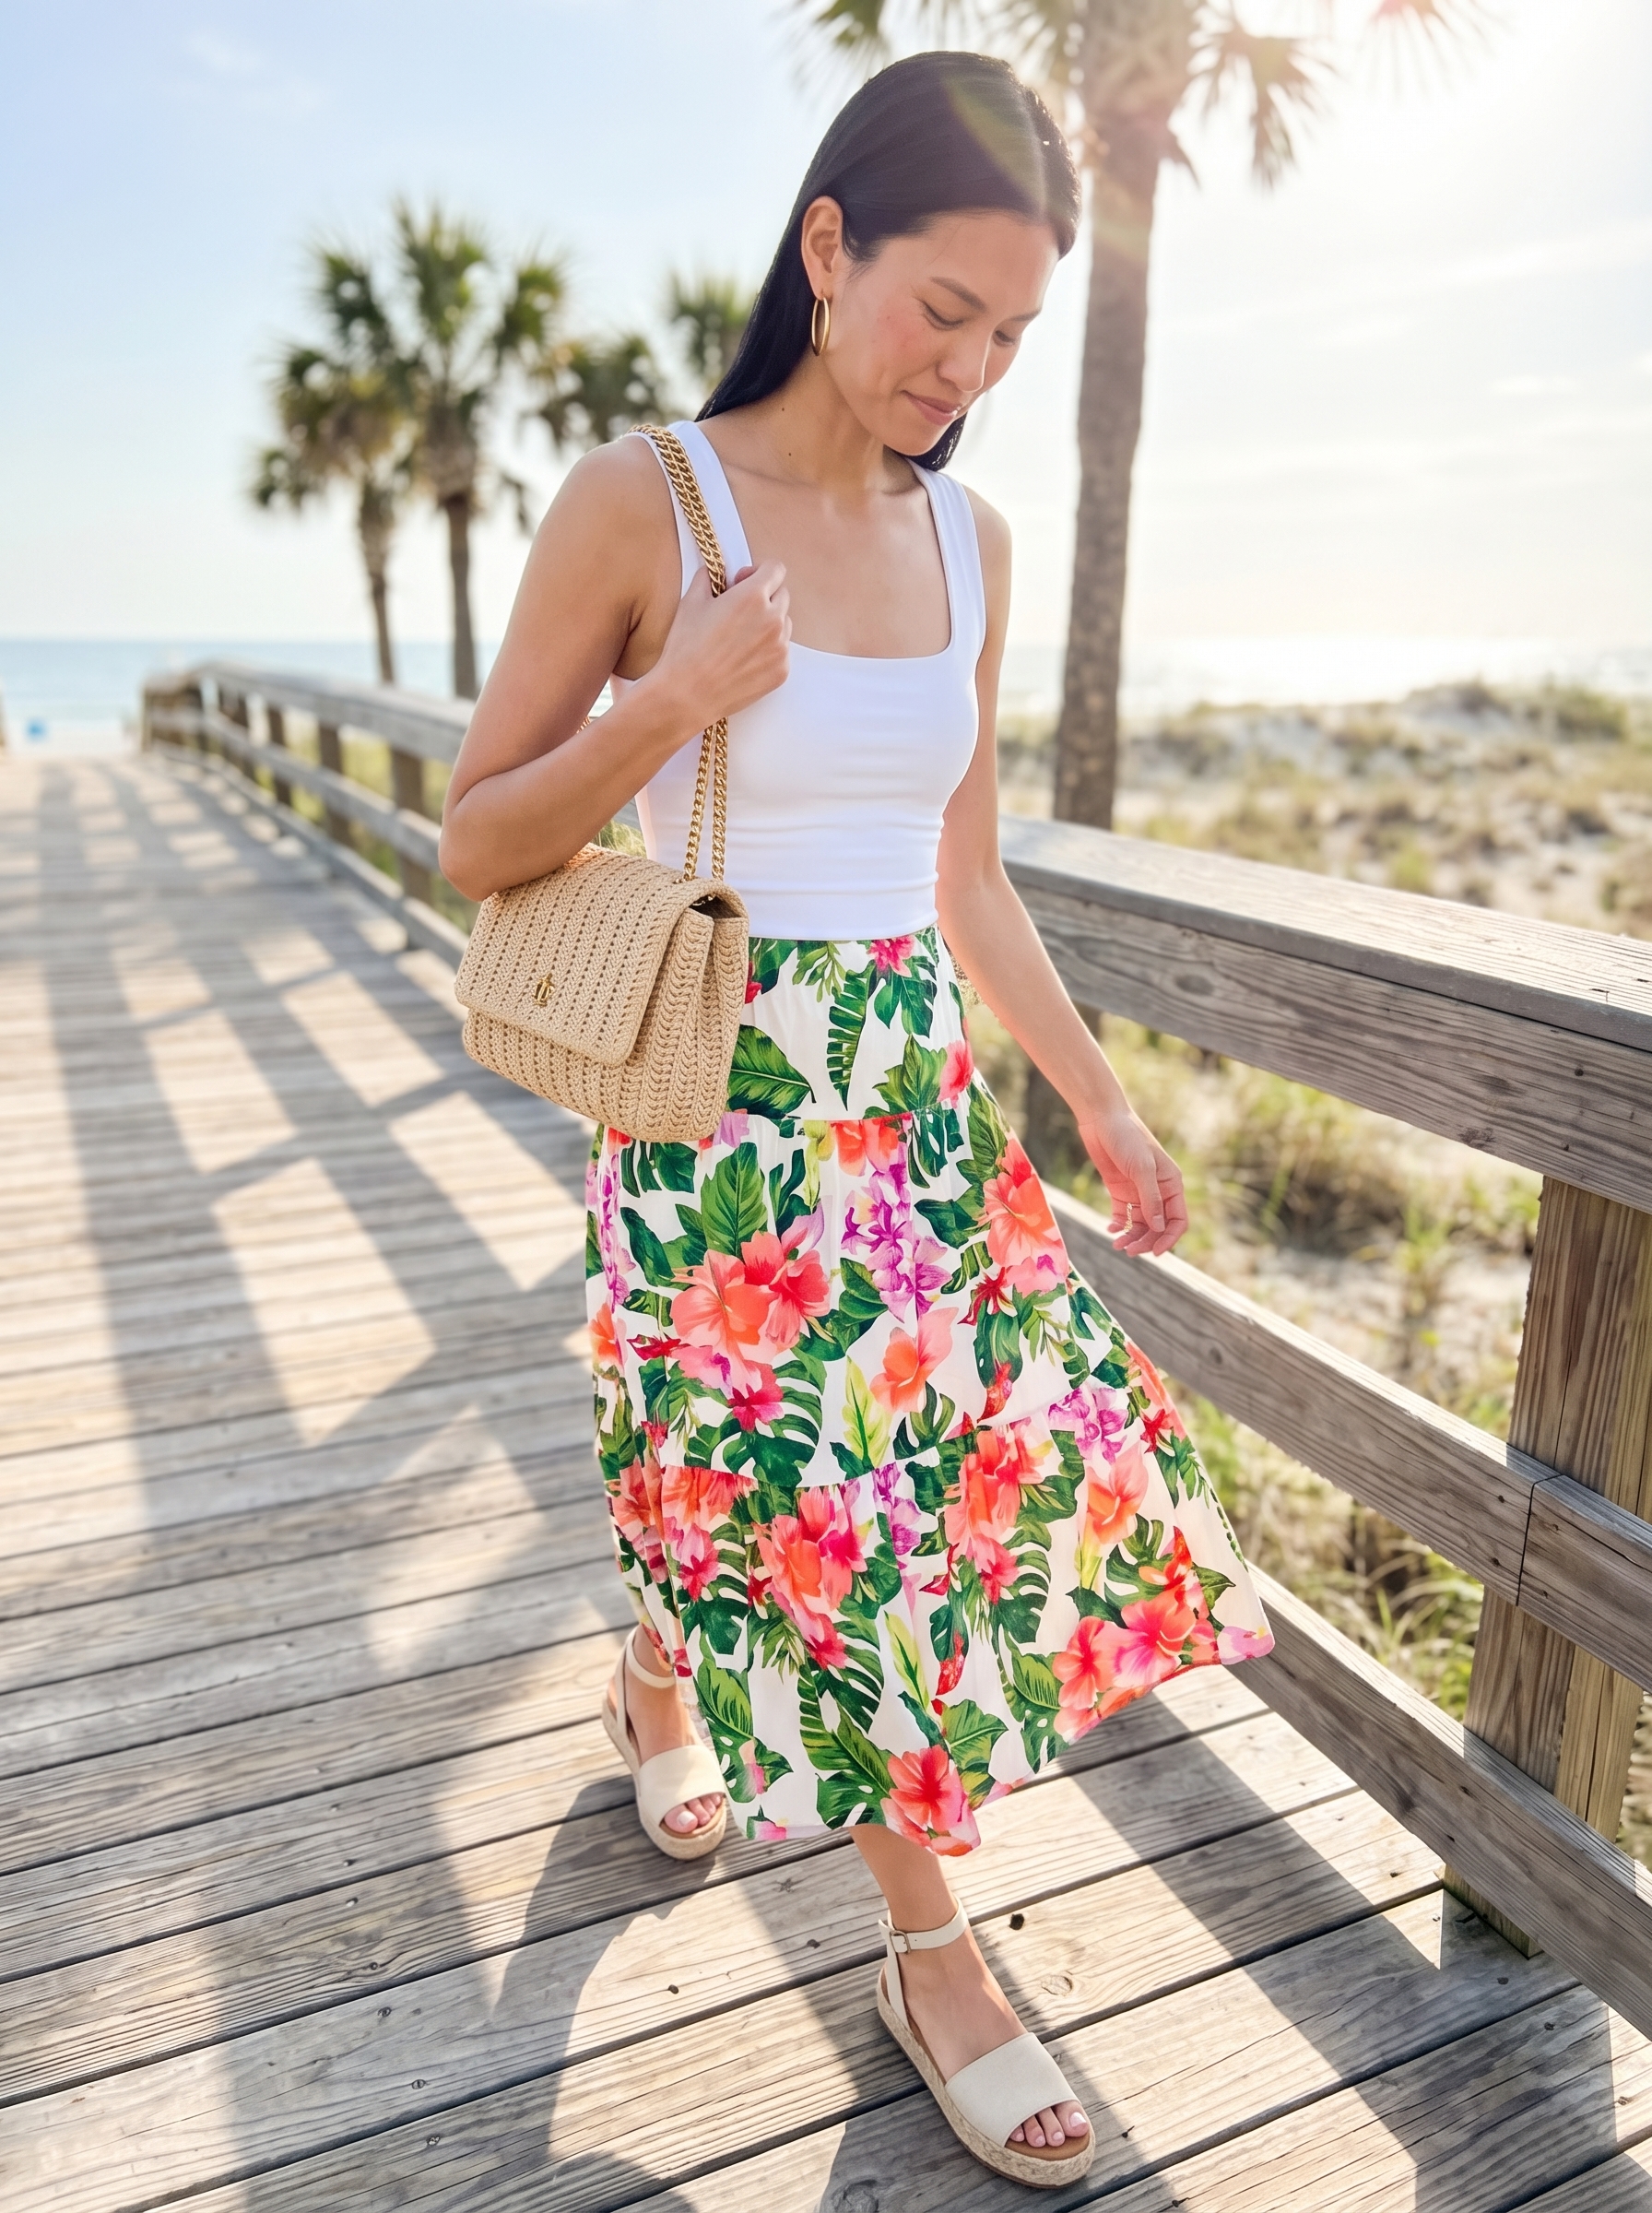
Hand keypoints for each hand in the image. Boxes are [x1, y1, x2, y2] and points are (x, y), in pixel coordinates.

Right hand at [647, 560, 789, 731]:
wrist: (687, 694)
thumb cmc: (686, 648)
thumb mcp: (691, 602)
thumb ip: (708, 578)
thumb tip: (714, 571)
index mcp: (753, 596)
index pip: (776, 569)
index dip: (759, 571)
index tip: (745, 581)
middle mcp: (773, 619)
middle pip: (782, 595)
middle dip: (764, 597)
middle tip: (739, 611)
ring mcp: (781, 648)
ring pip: (784, 624)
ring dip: (768, 624)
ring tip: (740, 638)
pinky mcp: (782, 671)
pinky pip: (782, 651)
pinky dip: (767, 650)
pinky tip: (743, 659)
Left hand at [1074, 1102, 1187, 1257]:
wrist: (1101, 1118)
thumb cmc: (1127, 1137)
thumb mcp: (1142, 1168)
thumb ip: (1150, 1198)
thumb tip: (1158, 1228)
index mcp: (1172, 1184)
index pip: (1178, 1220)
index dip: (1170, 1238)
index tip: (1156, 1252)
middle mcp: (1158, 1190)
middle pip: (1158, 1227)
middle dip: (1146, 1241)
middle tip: (1128, 1250)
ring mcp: (1138, 1191)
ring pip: (1140, 1224)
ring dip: (1131, 1237)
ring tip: (1117, 1244)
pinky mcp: (1119, 1190)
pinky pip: (1122, 1215)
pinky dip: (1117, 1225)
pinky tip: (1110, 1228)